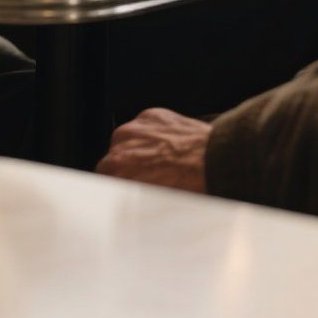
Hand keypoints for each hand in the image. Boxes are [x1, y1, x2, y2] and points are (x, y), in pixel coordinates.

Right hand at [96, 108, 210, 192]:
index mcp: (117, 168)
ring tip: (160, 159)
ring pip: (127, 139)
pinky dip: (153, 134)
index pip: (104, 175)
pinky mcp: (151, 115)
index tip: (125, 186)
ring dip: (137, 147)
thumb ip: (132, 195)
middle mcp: (121, 143)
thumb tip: (129, 202)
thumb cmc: (186, 187)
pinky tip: (169, 145)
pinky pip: (144, 126)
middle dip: (126, 165)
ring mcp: (136, 126)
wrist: (213, 162)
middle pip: (113, 156)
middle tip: (146, 176)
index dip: (117, 182)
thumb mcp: (151, 201)